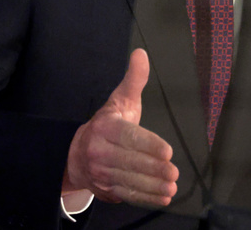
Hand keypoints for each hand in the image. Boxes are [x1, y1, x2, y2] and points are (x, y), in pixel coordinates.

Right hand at [63, 49, 178, 205]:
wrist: (77, 154)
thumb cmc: (107, 124)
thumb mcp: (119, 100)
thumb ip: (134, 80)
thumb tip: (141, 54)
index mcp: (105, 128)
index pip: (128, 137)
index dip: (148, 145)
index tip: (167, 151)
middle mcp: (100, 151)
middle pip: (129, 161)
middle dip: (152, 168)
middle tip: (173, 172)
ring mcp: (101, 172)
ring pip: (128, 180)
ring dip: (151, 185)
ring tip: (171, 185)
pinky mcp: (106, 188)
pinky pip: (126, 194)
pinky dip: (145, 197)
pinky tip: (162, 197)